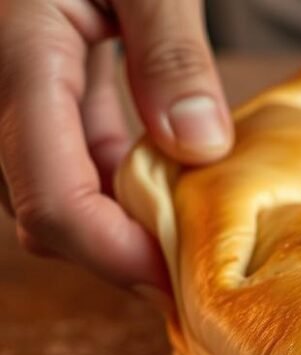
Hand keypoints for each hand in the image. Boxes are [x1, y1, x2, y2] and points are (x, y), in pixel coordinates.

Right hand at [0, 0, 231, 291]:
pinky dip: (119, 173)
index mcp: (16, 52)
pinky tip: (175, 176)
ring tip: (197, 232)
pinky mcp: (36, 77)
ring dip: (123, 216)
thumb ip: (168, 49)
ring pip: (56, 182)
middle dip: (119, 248)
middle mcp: (0, 79)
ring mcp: (14, 81)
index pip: (48, 196)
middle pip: (46, 206)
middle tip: (202, 269)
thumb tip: (198, 148)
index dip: (111, 254)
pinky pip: (69, 146)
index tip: (180, 280)